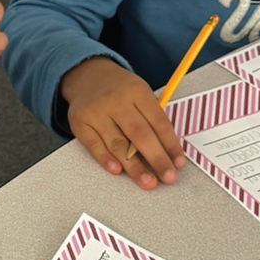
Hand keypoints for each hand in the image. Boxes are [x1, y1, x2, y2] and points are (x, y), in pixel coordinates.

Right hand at [60, 55, 185, 189]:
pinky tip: (118, 170)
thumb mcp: (140, 93)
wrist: (86, 77)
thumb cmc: (119, 91)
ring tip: (147, 182)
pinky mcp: (80, 124)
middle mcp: (116, 101)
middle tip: (168, 177)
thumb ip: (152, 118)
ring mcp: (96, 112)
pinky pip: (94, 145)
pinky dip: (106, 159)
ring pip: (118, 143)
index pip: (158, 121)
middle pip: (140, 134)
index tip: (178, 163)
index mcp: (137, 92)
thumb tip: (169, 152)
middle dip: (157, 158)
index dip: (170, 144)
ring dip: (134, 166)